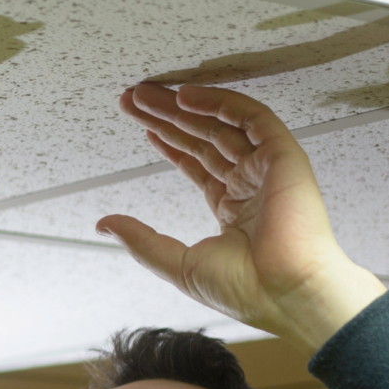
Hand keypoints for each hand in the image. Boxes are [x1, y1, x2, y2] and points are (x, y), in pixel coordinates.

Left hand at [97, 83, 384, 355]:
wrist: (282, 293)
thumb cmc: (243, 290)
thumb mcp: (176, 263)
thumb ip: (141, 240)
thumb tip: (105, 224)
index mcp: (232, 209)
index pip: (197, 164)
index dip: (168, 142)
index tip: (142, 126)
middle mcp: (250, 184)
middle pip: (203, 138)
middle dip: (166, 118)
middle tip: (133, 99)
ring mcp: (267, 168)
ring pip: (221, 124)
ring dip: (183, 106)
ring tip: (146, 94)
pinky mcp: (283, 156)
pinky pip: (251, 118)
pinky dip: (220, 103)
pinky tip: (186, 97)